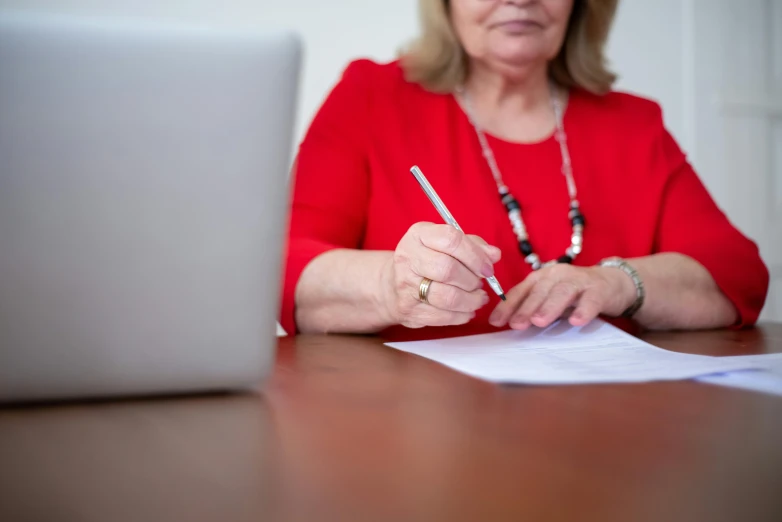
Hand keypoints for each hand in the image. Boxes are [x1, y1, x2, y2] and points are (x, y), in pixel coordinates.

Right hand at [380, 222, 500, 328]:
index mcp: (418, 235)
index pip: (450, 239)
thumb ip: (472, 246)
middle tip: (479, 284)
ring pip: (447, 297)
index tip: (488, 268)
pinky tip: (467, 310)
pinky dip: (462, 316)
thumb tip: (494, 255)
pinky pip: (443, 317)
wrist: (391, 284)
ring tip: (478, 298)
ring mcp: (405, 286)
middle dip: (472, 280)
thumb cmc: (426, 260)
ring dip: (471, 301)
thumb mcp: (445, 244)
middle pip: (448, 270)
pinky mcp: (408, 310)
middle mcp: (408, 258)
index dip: (475, 255)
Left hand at [488, 264, 635, 329]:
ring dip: (549, 307)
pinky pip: (591, 299)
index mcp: (541, 278)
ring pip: (562, 292)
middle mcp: (557, 275)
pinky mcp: (599, 289)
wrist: (612, 283)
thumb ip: (533, 308)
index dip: (508, 306)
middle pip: (539, 291)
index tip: (496, 322)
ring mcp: (579, 280)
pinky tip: (576, 321)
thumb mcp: (550, 299)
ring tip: (540, 321)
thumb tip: (509, 326)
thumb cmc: (574, 294)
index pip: (520, 291)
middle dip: (526, 308)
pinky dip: (583, 310)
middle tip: (516, 325)